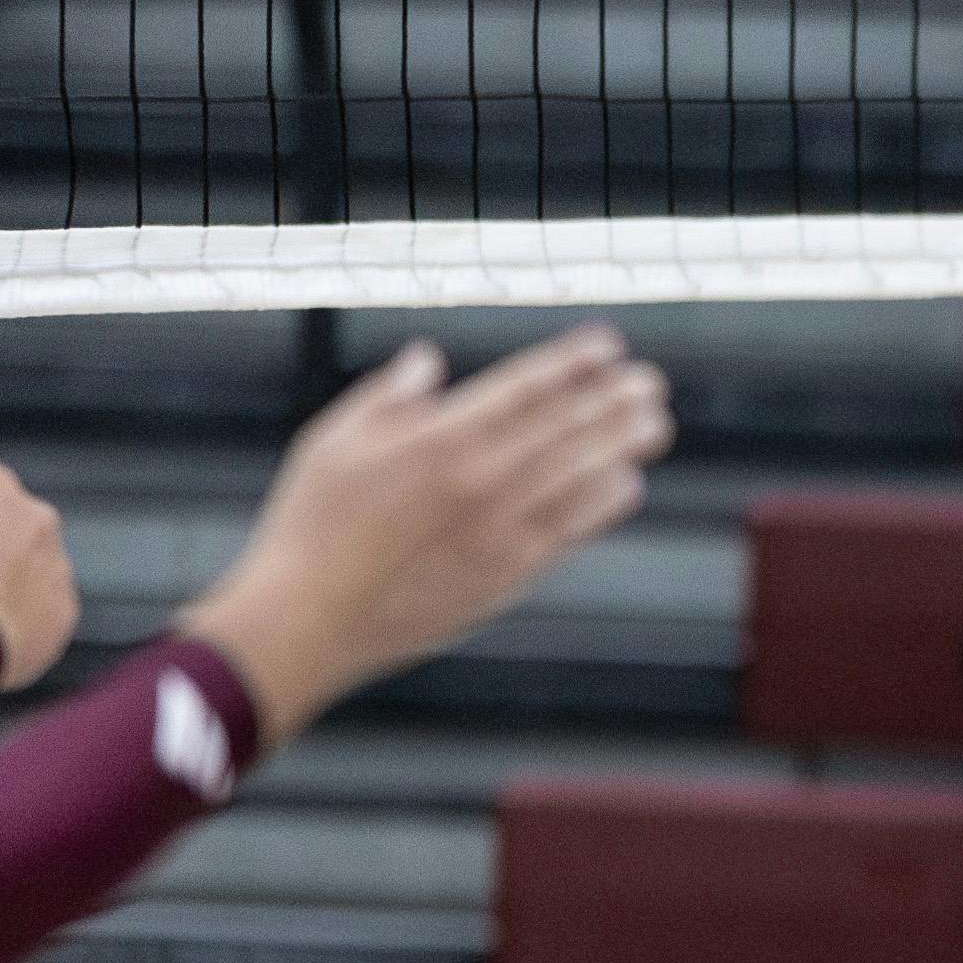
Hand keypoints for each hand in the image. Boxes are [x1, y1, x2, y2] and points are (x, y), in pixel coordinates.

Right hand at [175, 328, 673, 741]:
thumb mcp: (331, 443)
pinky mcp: (507, 573)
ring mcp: (499, 527)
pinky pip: (572, 529)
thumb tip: (426, 360)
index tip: (607, 344)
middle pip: (565, 427)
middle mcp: (479, 478)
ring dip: (623, 444)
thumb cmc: (310, 529)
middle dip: (614, 398)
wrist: (308, 618)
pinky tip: (625, 482)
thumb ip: (388, 398)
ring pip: (580, 475)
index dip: (572, 362)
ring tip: (655, 421)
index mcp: (436, 438)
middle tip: (648, 381)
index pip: (523, 387)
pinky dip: (604, 502)